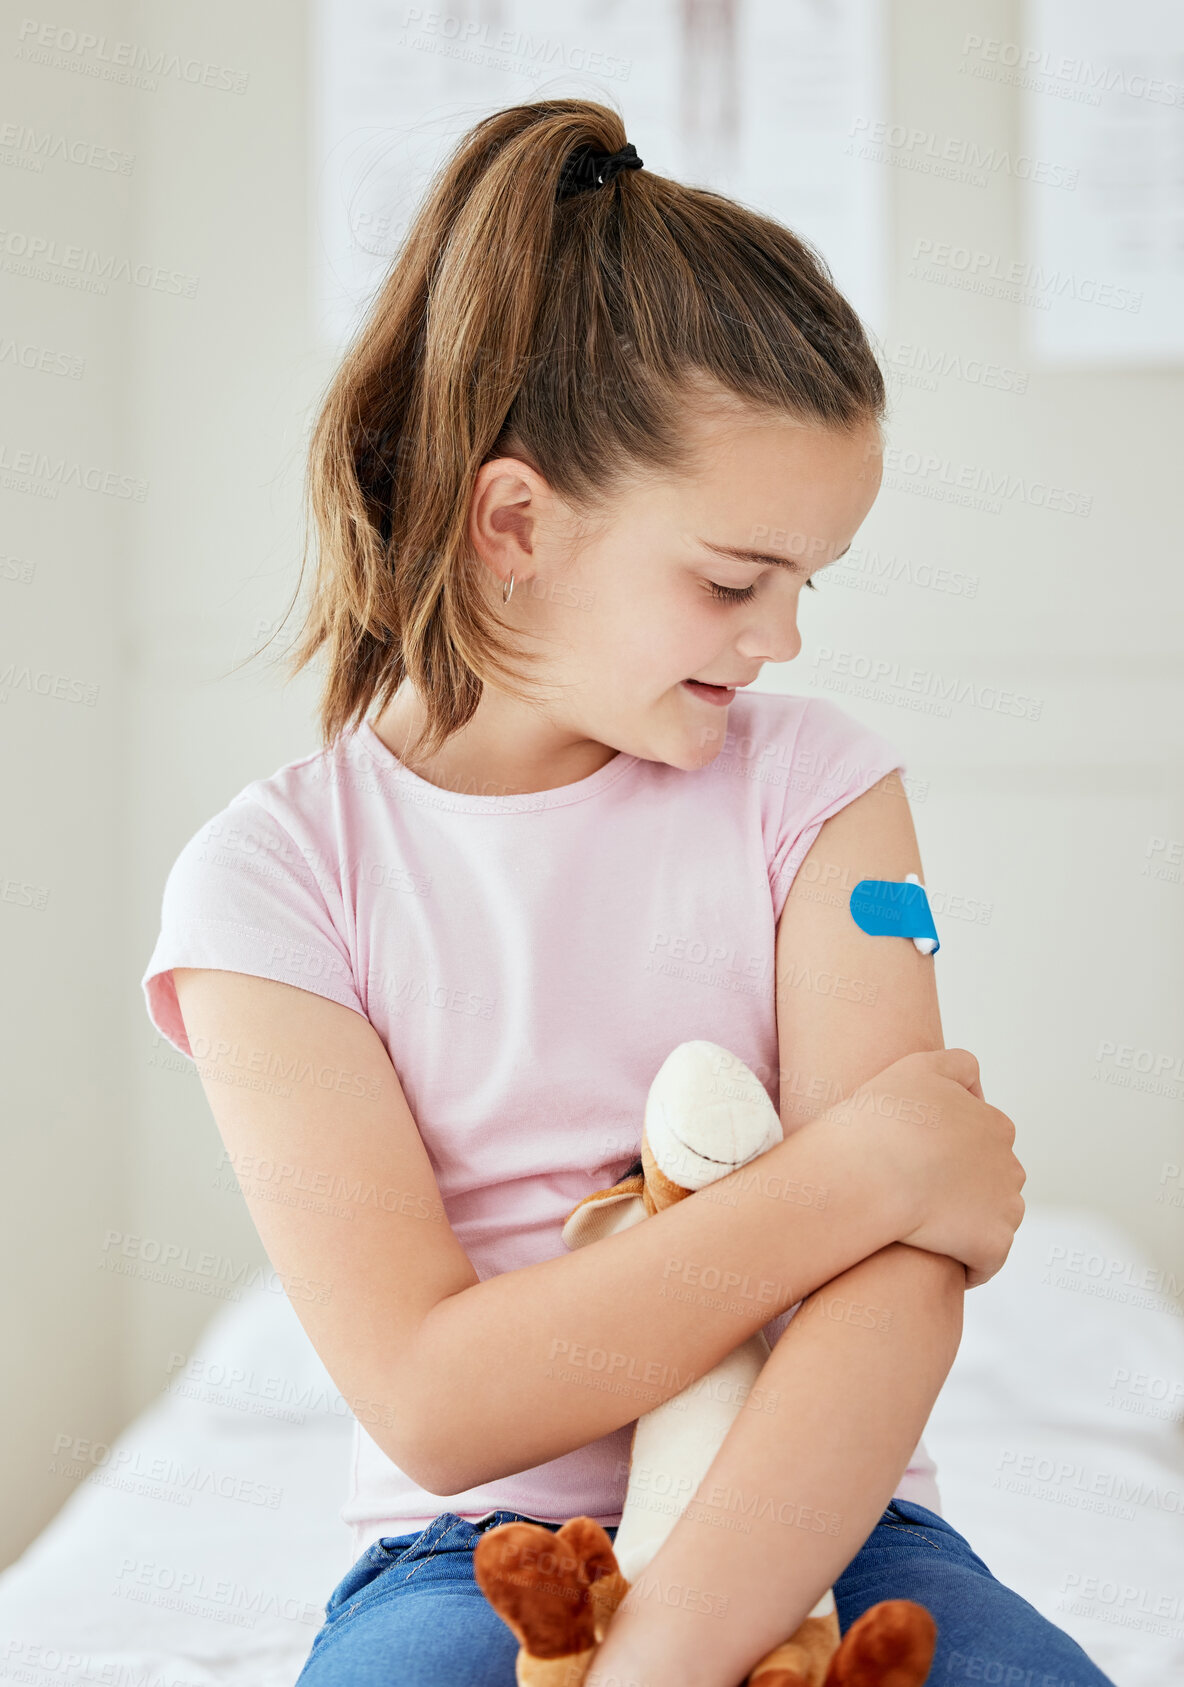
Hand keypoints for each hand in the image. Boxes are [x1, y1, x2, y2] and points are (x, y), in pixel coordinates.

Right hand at [809, 1048, 1025, 1287]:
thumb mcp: (919, 1066)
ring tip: (927, 1229)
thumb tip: (978, 1087)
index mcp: (995, 1124)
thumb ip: (957, 1065)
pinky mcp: (993, 1246)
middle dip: (966, 1186)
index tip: (920, 1159)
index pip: (984, 1138)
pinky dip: (967, 1264)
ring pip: (994, 1219)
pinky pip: (985, 1261)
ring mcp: (1005, 1207)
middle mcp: (1010, 1164)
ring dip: (969, 1224)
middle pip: (993, 1180)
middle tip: (918, 1193)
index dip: (952, 1150)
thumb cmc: (882, 1118)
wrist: (869, 1172)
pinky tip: (936, 1261)